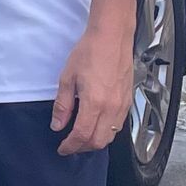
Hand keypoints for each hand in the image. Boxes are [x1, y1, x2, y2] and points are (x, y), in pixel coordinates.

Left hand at [52, 25, 133, 155]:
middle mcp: (112, 107)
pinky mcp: (128, 100)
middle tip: (70, 145)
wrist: (112, 37)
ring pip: (110, 136)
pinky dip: (106, 131)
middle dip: (82, 148)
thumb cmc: (90, 52)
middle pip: (98, 141)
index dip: (70, 146)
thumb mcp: (67, 78)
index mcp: (95, 102)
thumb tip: (57, 125)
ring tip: (81, 138)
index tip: (62, 148)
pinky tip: (96, 125)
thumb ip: (62, 105)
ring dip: (95, 141)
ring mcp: (122, 104)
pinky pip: (118, 125)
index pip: (82, 135)